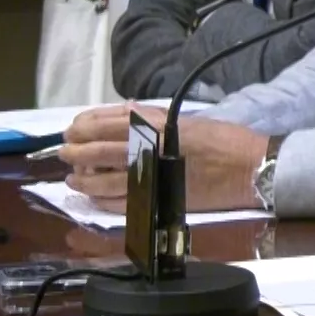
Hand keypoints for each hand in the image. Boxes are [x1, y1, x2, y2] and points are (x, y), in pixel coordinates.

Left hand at [59, 105, 266, 212]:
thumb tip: (125, 111)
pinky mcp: (158, 201)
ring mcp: (151, 178)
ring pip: (103, 181)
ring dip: (83, 179)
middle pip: (97, 151)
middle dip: (75, 152)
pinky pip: (119, 204)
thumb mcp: (185, 120)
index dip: (83, 127)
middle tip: (65, 153)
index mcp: (155, 126)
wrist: (249, 168)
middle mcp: (148, 150)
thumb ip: (152, 117)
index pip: (105, 123)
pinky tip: (94, 198)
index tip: (72, 129)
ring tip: (73, 179)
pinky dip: (101, 201)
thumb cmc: (224, 140)